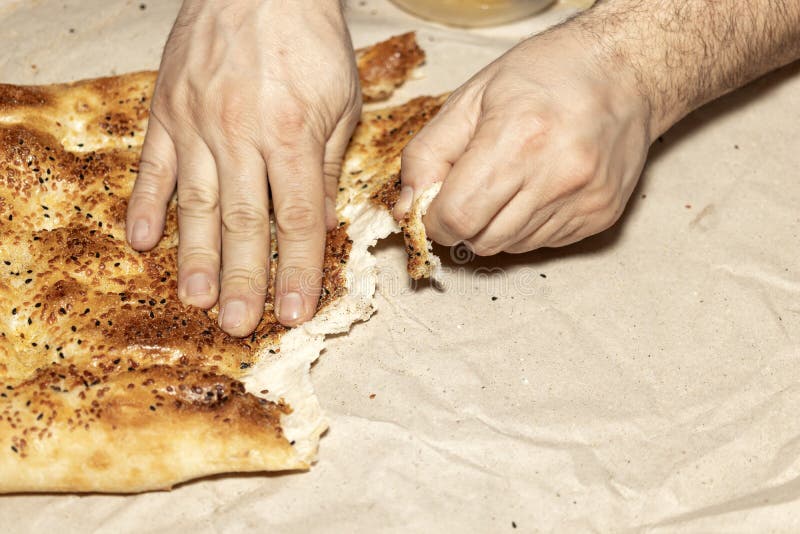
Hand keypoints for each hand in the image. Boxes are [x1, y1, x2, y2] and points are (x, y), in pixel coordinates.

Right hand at [126, 0, 360, 335]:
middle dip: (244, 278)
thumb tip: (321, 222)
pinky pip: (153, 165)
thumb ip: (326, 164)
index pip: (298, 218)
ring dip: (195, 257)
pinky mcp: (165, 108)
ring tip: (196, 301)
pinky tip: (143, 242)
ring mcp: (195, 121)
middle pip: (243, 221)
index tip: (295, 312)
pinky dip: (147, 205)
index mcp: (291, 133)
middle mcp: (239, 133)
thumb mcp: (340, 100)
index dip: (298, 269)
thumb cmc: (308, 38)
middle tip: (239, 326)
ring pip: (195, 202)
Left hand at [395, 25, 651, 254]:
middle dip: (463, 224)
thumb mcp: (471, 99)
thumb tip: (407, 208)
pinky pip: (544, 243)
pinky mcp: (601, 215)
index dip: (436, 219)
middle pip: (482, 240)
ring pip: (512, 247)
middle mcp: (556, 175)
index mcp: (517, 138)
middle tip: (470, 191)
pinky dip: (528, 225)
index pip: (457, 218)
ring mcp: (584, 199)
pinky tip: (539, 187)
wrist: (626, 70)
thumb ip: (428, 155)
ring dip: (496, 225)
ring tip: (510, 181)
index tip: (436, 205)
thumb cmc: (546, 74)